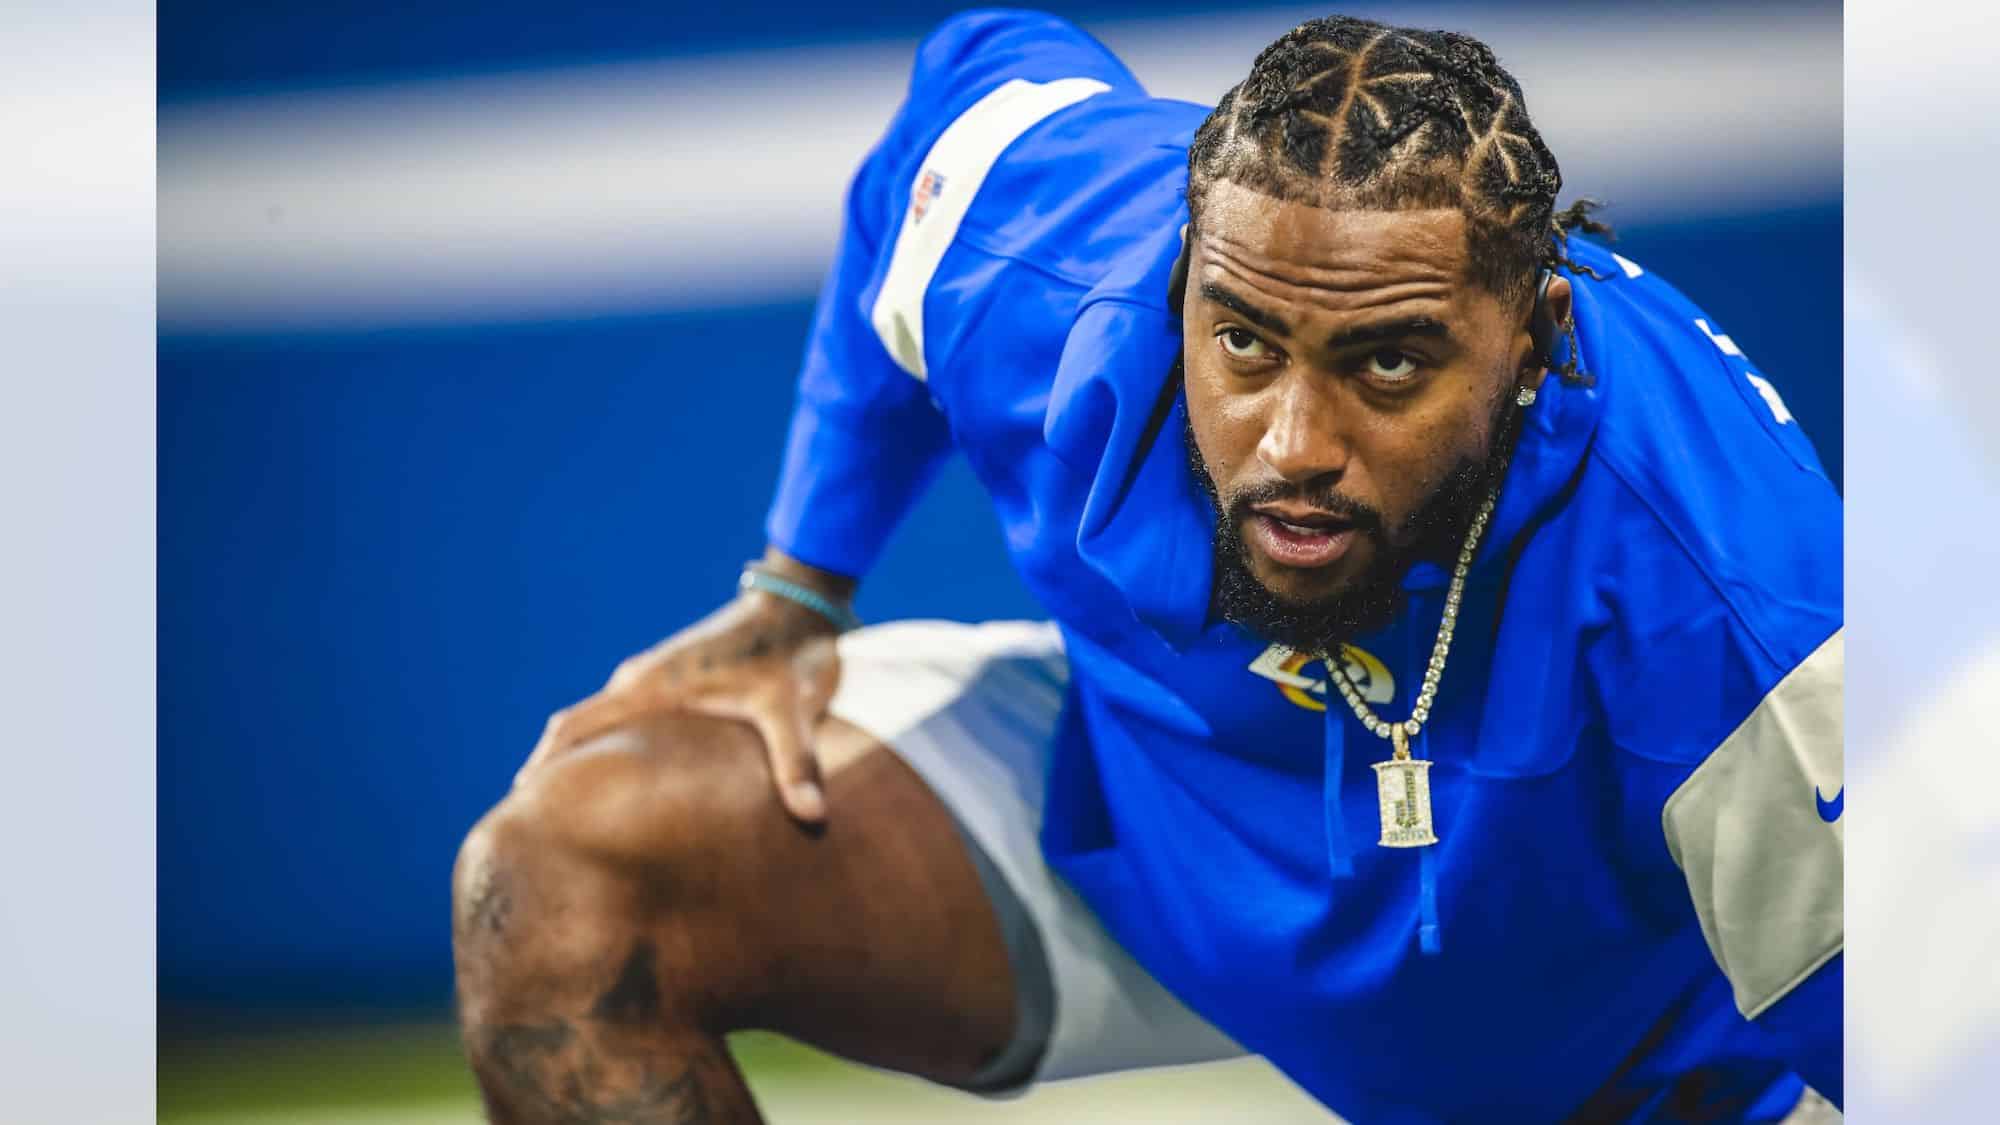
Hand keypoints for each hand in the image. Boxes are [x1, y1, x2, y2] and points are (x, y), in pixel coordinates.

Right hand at [518, 552, 853, 822]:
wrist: (801, 606)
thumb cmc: (790, 652)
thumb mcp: (792, 708)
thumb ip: (796, 762)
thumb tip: (810, 816)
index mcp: (652, 686)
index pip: (575, 726)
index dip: (544, 764)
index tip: (520, 804)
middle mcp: (643, 682)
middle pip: (578, 730)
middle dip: (557, 774)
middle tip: (542, 828)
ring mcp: (657, 682)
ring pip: (605, 727)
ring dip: (588, 763)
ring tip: (577, 820)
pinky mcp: (676, 687)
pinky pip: (631, 722)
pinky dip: (618, 751)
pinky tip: (631, 792)